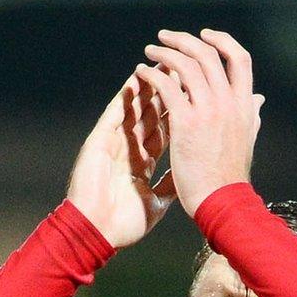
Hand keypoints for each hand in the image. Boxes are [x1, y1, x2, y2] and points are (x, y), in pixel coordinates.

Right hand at [65, 73, 175, 249]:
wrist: (96, 233)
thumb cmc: (123, 224)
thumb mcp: (157, 204)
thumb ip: (171, 185)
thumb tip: (190, 176)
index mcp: (143, 162)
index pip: (167, 130)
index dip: (182, 112)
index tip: (200, 94)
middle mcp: (130, 147)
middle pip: (154, 113)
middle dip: (171, 91)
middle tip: (187, 68)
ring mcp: (115, 141)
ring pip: (137, 107)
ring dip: (152, 84)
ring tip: (166, 62)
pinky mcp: (100, 140)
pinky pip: (116, 111)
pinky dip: (128, 94)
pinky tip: (138, 76)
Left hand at [135, 29, 264, 216]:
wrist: (223, 201)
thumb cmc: (231, 176)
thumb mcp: (248, 139)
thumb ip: (251, 115)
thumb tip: (259, 100)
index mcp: (244, 105)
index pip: (239, 58)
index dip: (222, 41)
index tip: (205, 36)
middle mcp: (229, 102)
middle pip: (208, 54)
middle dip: (184, 40)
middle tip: (166, 38)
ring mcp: (208, 111)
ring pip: (185, 64)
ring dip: (164, 52)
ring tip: (151, 52)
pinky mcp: (185, 123)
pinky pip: (165, 85)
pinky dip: (151, 74)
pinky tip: (141, 73)